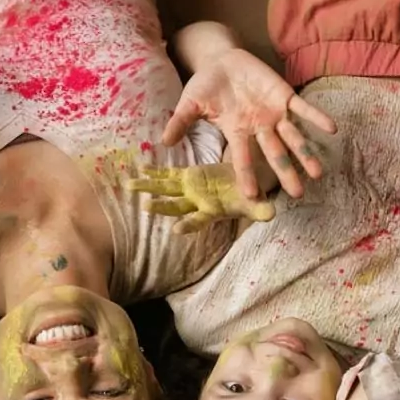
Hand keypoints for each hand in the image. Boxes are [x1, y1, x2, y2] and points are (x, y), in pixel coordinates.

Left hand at [129, 164, 276, 233]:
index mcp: (213, 211)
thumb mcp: (259, 202)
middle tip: (144, 207)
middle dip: (160, 206)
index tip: (177, 230)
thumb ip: (261, 209)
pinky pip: (169, 175)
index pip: (200, 220)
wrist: (245, 183)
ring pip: (167, 189)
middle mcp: (197, 202)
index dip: (189, 225)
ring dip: (148, 188)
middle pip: (176, 205)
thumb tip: (270, 214)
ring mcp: (191, 190)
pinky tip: (139, 170)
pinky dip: (155, 172)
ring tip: (129, 186)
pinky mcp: (189, 176)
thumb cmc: (252, 196)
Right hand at [161, 47, 336, 199]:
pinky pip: (304, 109)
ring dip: (306, 153)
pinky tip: (332, 129)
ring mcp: (273, 113)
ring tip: (319, 172)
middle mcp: (258, 128)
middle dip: (286, 173)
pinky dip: (317, 118)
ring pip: (293, 137)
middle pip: (274, 154)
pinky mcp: (284, 96)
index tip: (253, 196)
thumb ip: (180, 122)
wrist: (221, 60)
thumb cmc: (205, 85)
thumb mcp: (190, 103)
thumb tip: (163, 142)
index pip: (242, 158)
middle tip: (298, 194)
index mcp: (237, 132)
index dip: (247, 176)